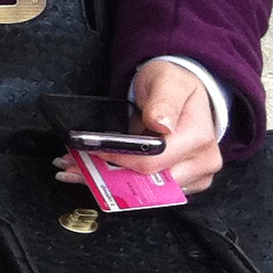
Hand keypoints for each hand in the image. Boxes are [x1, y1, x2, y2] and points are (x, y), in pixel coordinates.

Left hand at [57, 60, 223, 194]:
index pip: (152, 162)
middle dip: (106, 175)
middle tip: (72, 163)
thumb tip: (161, 123)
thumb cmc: (174, 85)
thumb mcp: (166, 81)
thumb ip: (163, 101)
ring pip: (145, 191)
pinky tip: (94, 172)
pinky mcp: (184, 183)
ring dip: (107, 182)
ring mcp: (194, 176)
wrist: (184, 92)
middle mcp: (201, 162)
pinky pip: (149, 191)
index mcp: (198, 138)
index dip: (118, 158)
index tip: (90, 149)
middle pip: (147, 182)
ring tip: (76, 168)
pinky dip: (119, 183)